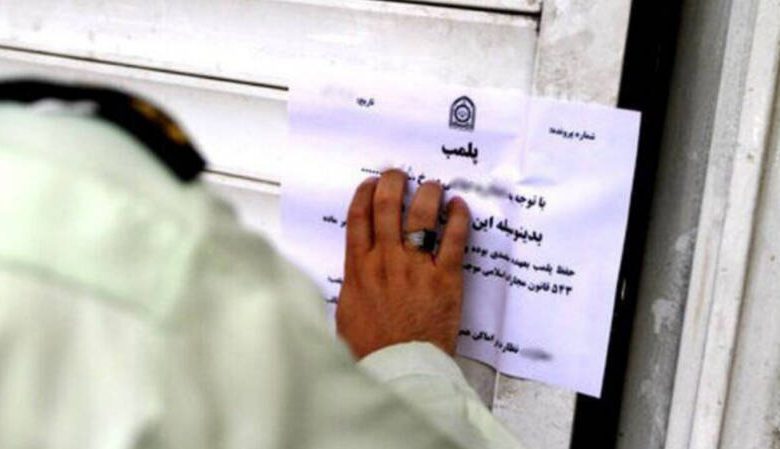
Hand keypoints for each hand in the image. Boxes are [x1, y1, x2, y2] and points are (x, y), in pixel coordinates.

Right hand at [336, 169, 470, 358]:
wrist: (399, 367)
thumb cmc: (373, 347)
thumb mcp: (347, 311)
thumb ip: (353, 285)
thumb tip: (356, 274)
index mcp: (358, 268)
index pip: (358, 216)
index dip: (365, 193)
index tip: (371, 184)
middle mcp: (386, 260)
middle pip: (386, 205)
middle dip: (393, 181)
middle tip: (399, 174)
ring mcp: (416, 266)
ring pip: (420, 214)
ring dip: (427, 193)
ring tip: (432, 186)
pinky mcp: (445, 277)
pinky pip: (453, 238)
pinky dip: (457, 217)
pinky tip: (459, 207)